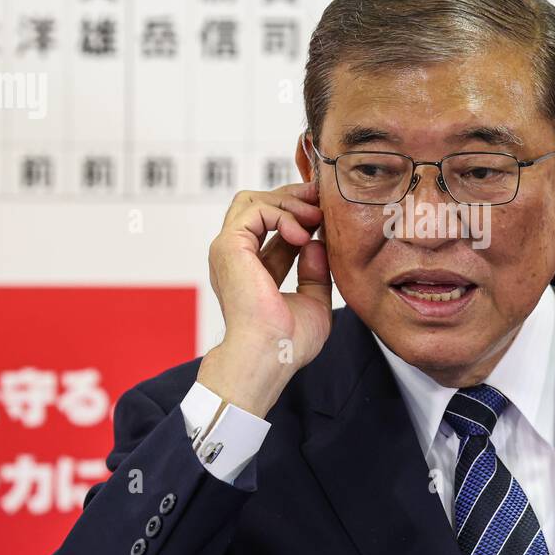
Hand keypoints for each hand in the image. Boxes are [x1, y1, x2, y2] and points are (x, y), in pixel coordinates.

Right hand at [198, 181, 332, 415]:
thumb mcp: (314, 302)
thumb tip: (317, 245)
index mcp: (253, 270)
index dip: (300, 215)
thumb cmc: (288, 342)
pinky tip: (302, 234)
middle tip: (321, 202)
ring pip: (252, 201)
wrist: (271, 355)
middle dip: (292, 199)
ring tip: (314, 218)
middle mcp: (238, 257)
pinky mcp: (229, 246)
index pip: (273, 228)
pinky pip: (254, 209)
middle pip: (258, 205)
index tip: (326, 215)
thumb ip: (315, 274)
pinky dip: (282, 214)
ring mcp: (230, 250)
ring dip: (288, 203)